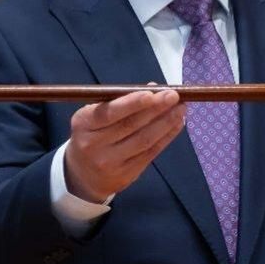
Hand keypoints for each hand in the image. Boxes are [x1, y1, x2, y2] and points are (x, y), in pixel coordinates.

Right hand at [62, 89, 186, 202]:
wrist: (84, 175)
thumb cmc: (93, 134)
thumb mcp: (94, 116)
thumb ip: (120, 101)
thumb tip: (155, 88)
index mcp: (83, 124)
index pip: (108, 112)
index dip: (131, 103)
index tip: (151, 93)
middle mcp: (93, 144)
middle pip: (130, 125)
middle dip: (155, 108)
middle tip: (174, 95)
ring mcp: (110, 162)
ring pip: (144, 140)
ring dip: (166, 122)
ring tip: (181, 108)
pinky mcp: (127, 174)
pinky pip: (151, 153)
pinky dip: (167, 137)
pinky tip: (177, 124)